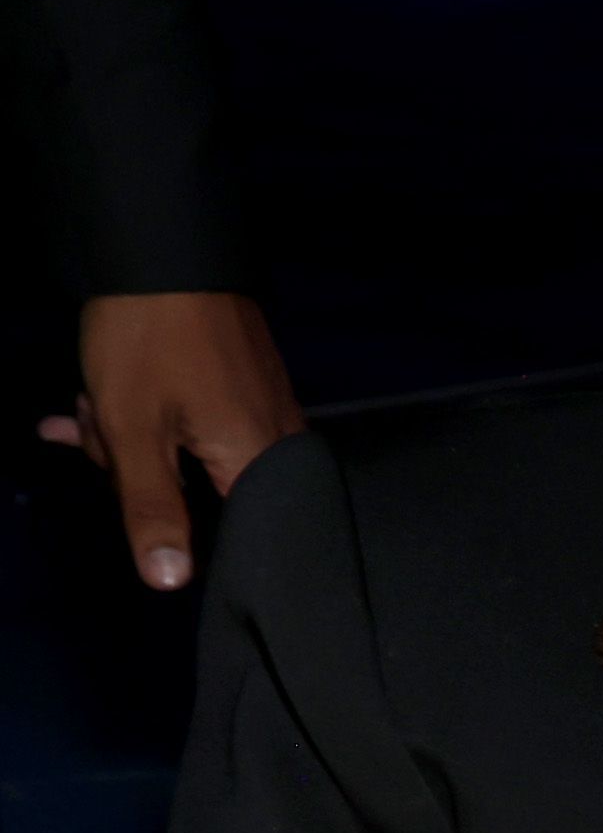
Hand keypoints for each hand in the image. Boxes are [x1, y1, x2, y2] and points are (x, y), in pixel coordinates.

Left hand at [56, 291, 305, 589]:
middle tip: (101, 430)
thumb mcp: (134, 431)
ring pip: (188, 451)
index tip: (130, 494)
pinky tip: (100, 396)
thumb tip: (170, 583)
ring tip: (96, 400)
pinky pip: (194, 419)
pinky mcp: (244, 383)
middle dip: (136, 468)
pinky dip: (145, 413)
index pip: (236, 536)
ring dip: (130, 435)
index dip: (177, 529)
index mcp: (259, 461)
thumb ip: (153, 510)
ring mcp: (261, 406)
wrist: (163, 249)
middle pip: (202, 491)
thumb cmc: (150, 344)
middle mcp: (276, 439)